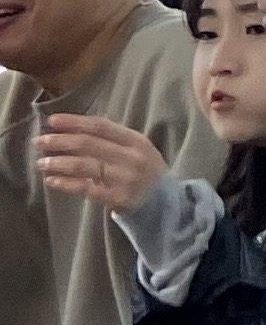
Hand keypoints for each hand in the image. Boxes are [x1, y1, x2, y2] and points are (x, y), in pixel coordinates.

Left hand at [35, 113, 168, 212]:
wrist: (167, 203)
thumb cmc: (145, 171)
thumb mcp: (137, 149)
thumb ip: (113, 138)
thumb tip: (74, 127)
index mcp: (136, 141)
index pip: (100, 126)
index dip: (74, 122)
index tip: (52, 121)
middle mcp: (132, 158)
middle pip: (88, 144)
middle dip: (59, 142)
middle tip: (39, 141)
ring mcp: (125, 178)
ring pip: (84, 166)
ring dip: (58, 163)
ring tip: (41, 163)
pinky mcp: (119, 198)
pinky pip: (86, 188)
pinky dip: (66, 184)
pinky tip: (51, 180)